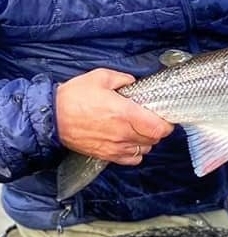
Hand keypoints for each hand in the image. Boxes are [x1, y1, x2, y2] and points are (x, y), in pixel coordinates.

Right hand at [55, 68, 173, 164]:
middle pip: (154, 139)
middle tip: (151, 119)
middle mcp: (123, 133)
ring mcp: (115, 147)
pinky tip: (131, 142)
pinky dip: (136, 153)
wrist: (51, 117)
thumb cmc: (75, 96)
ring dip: (147, 141)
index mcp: (126, 113)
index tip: (165, 116)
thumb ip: (124, 79)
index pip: (159, 128)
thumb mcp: (101, 77)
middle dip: (157, 130)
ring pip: (145, 150)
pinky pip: (131, 160)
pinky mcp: (105, 155)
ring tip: (140, 129)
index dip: (167, 124)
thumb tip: (135, 83)